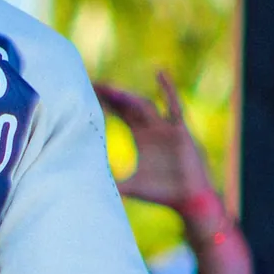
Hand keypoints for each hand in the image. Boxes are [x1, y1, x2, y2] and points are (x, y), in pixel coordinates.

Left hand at [94, 72, 214, 213]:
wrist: (189, 199)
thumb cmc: (161, 192)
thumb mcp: (129, 186)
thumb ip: (110, 182)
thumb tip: (85, 186)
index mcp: (140, 137)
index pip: (119, 113)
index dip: (105, 102)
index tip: (88, 91)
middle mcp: (152, 128)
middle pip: (129, 104)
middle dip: (112, 95)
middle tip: (93, 83)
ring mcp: (166, 127)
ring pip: (144, 105)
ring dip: (128, 97)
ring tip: (111, 89)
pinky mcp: (180, 131)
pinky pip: (174, 107)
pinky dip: (168, 90)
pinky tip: (160, 74)